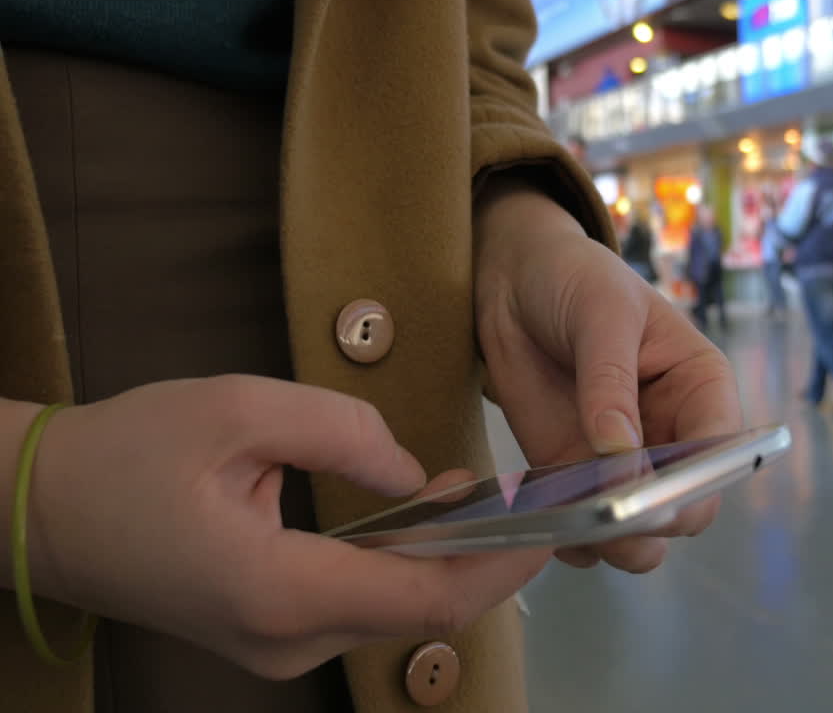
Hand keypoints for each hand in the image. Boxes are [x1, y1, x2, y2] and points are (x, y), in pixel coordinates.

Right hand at [7, 376, 549, 678]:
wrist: (42, 511)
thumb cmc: (131, 453)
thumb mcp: (240, 410)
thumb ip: (344, 433)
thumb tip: (416, 474)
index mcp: (280, 592)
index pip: (426, 597)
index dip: (500, 565)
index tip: (553, 525)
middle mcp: (288, 641)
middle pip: (419, 610)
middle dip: (486, 558)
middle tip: (538, 498)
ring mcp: (279, 649)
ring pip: (394, 610)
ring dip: (448, 559)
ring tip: (493, 496)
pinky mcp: (271, 636)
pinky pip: (360, 606)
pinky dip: (405, 565)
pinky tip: (430, 516)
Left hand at [474, 183, 740, 573]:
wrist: (513, 279)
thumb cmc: (574, 278)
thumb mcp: (600, 312)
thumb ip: (609, 379)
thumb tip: (619, 450)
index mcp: (701, 388)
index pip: (722, 454)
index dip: (696, 485)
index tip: (648, 495)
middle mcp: (674, 434)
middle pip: (686, 506)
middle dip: (653, 521)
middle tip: (603, 518)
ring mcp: (624, 462)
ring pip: (641, 531)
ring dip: (612, 542)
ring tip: (570, 526)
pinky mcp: (575, 477)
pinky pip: (587, 530)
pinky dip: (571, 541)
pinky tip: (545, 526)